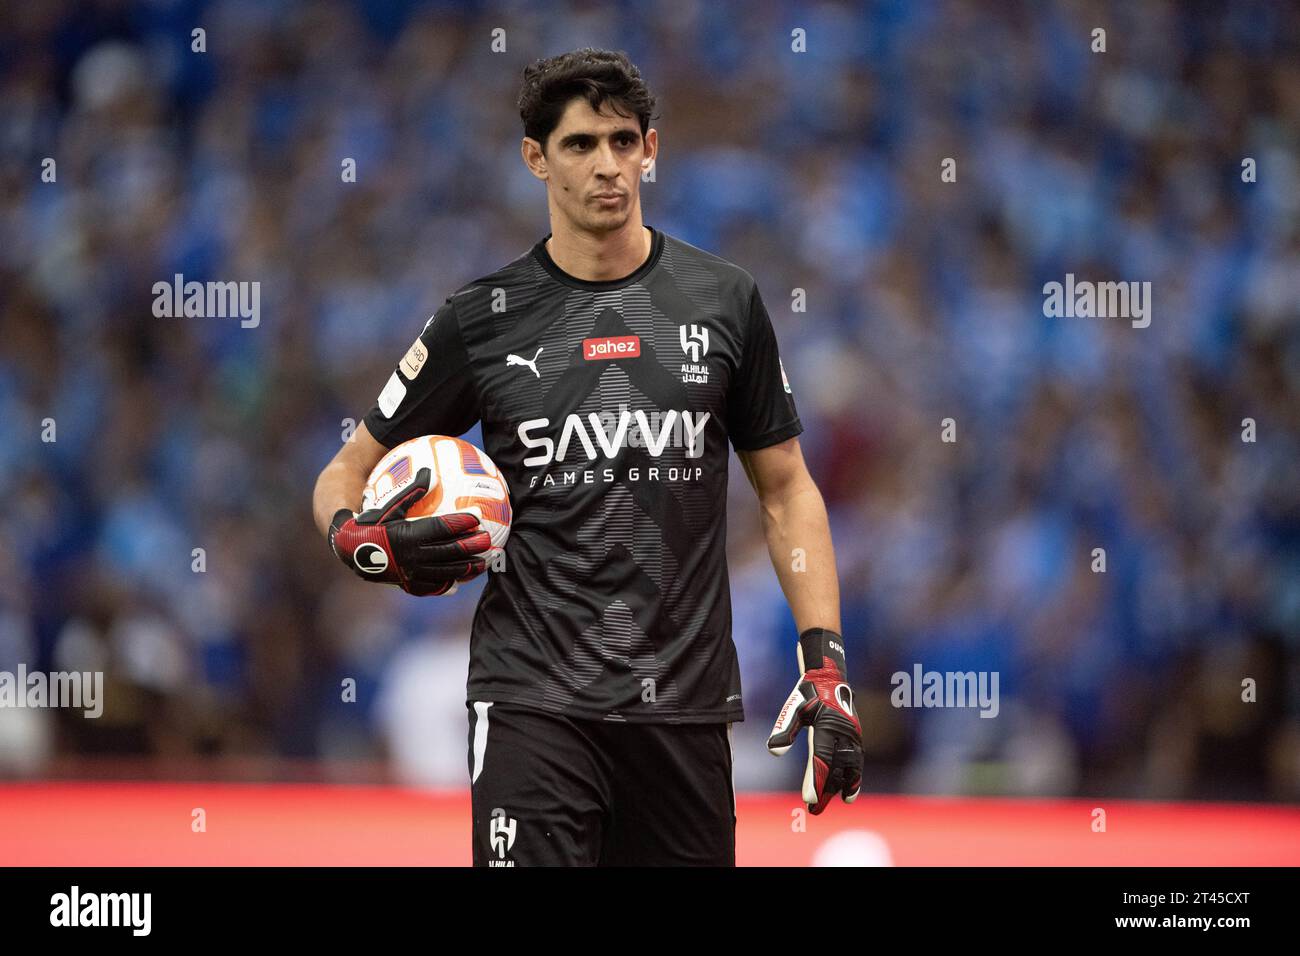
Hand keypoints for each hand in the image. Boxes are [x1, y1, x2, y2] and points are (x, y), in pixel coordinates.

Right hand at [328, 467, 491, 595]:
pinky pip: (434, 585)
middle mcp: (414, 556)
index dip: (462, 521)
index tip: (478, 515)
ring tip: (485, 562)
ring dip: (468, 567)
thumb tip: (430, 472)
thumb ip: (411, 490)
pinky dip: (450, 582)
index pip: (442, 527)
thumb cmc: (370, 521)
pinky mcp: (410, 583)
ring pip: (447, 571)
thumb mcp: (388, 504)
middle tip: (489, 540)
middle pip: (450, 551)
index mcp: (409, 534)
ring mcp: (413, 572)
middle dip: (472, 546)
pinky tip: (461, 581)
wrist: (350, 549)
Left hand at [767, 627, 863, 814]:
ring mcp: (853, 736)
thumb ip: (784, 728)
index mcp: (829, 726)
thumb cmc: (808, 692)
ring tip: (838, 802)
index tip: (808, 800)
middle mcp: (845, 733)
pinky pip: (857, 761)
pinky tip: (848, 791)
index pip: (821, 760)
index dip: (815, 781)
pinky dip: (854, 777)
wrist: (830, 676)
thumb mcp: (793, 707)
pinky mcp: (856, 737)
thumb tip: (774, 752)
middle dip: (827, 790)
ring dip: (843, 786)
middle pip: (836, 769)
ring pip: (850, 767)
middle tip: (814, 810)